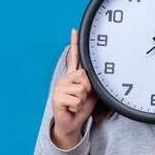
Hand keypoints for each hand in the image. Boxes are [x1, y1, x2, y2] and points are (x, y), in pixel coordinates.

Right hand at [51, 29, 97, 148]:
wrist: (71, 124)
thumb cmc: (80, 109)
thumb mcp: (91, 95)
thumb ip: (93, 84)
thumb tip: (97, 77)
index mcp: (72, 76)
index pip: (73, 57)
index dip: (74, 44)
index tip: (74, 30)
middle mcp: (64, 79)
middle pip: (83, 75)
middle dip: (87, 89)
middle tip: (81, 98)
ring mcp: (59, 87)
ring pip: (81, 89)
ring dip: (82, 100)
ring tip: (76, 104)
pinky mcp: (56, 97)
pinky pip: (76, 99)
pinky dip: (77, 106)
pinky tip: (71, 108)